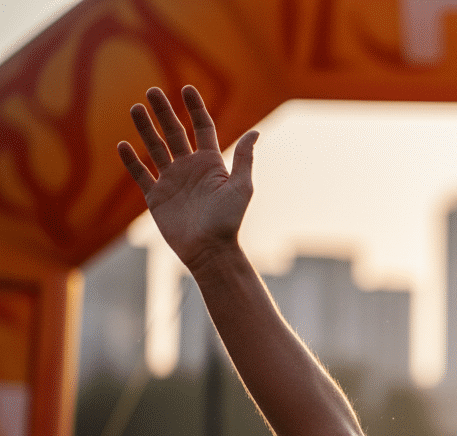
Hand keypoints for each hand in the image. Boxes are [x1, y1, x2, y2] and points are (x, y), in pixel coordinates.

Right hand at [117, 85, 258, 271]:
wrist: (209, 249)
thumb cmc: (229, 220)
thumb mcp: (241, 186)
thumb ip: (244, 158)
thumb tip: (255, 132)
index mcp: (211, 163)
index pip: (202, 128)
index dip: (195, 108)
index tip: (187, 88)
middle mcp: (190, 168)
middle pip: (175, 133)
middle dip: (164, 112)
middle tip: (152, 90)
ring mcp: (172, 181)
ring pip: (155, 148)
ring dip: (145, 128)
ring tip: (135, 107)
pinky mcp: (156, 197)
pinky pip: (141, 174)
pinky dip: (131, 160)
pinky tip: (123, 144)